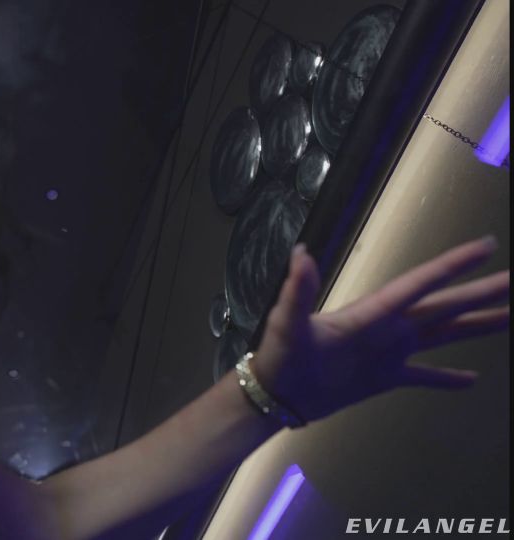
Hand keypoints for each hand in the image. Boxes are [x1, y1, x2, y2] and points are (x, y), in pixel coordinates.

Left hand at [252, 237, 508, 423]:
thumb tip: (301, 252)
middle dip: (480, 293)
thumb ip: (298, 289)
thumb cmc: (280, 354)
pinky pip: (422, 377)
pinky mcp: (383, 378)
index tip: (486, 247)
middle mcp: (387, 327)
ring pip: (441, 334)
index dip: (452, 266)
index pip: (419, 283)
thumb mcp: (287, 321)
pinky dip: (446, 378)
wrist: (274, 393)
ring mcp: (388, 352)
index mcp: (371, 312)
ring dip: (475, 325)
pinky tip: (472, 379)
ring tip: (510, 315)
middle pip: (443, 306)